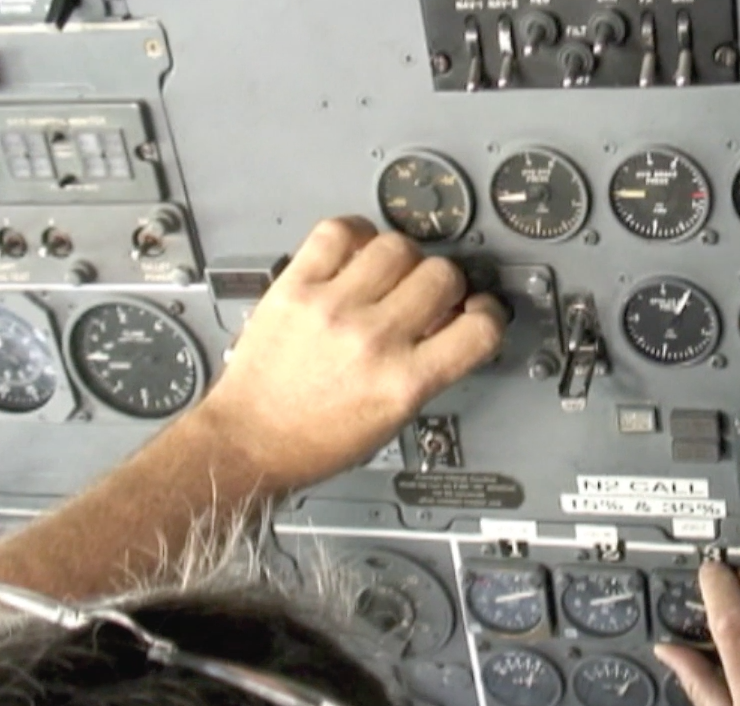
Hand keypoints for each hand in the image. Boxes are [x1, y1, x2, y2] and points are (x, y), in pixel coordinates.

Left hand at [199, 217, 506, 487]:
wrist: (250, 439)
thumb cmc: (317, 438)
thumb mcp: (396, 415)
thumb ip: (431, 364)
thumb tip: (453, 318)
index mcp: (404, 382)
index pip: (480, 329)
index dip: (490, 314)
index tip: (479, 311)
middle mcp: (372, 340)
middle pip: (443, 274)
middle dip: (444, 284)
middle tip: (427, 296)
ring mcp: (333, 308)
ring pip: (398, 245)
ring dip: (403, 258)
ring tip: (389, 276)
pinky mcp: (295, 287)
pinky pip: (339, 231)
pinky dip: (355, 235)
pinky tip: (355, 255)